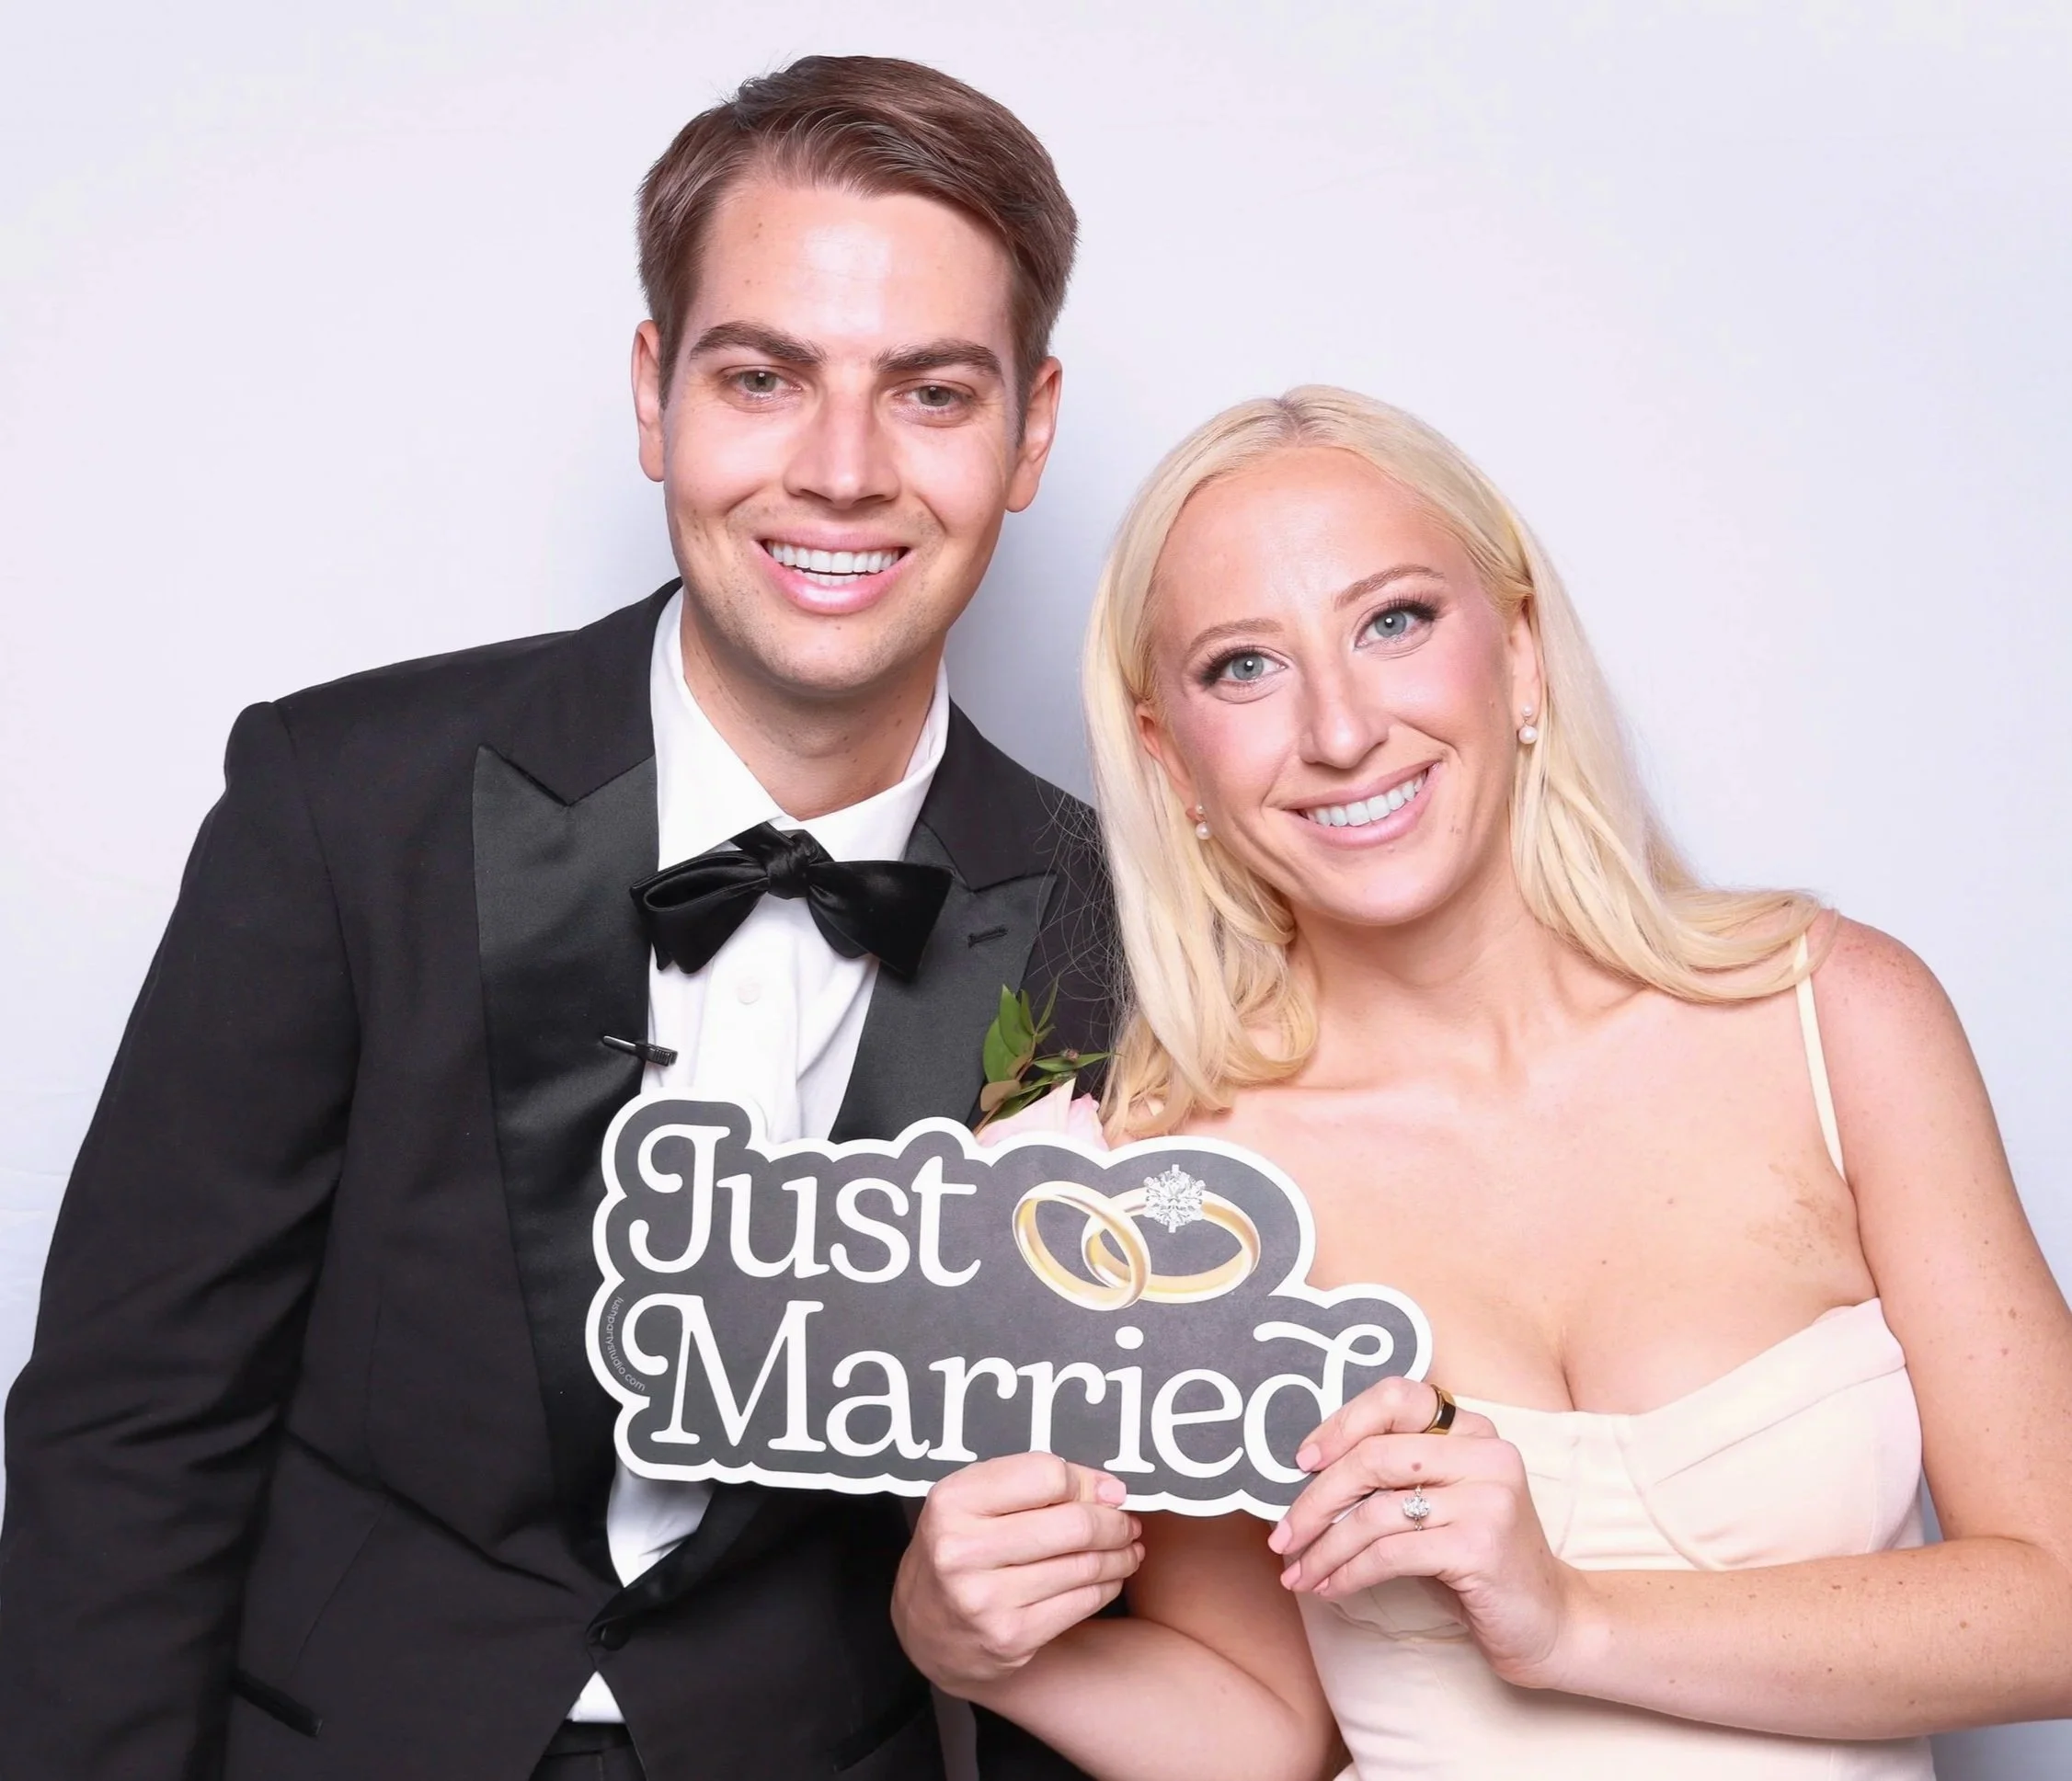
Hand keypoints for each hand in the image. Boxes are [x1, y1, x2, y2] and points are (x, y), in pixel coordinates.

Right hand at [893, 1453, 1144, 1694]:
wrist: (925, 1629)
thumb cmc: (960, 1548)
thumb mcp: (975, 1500)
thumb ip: (1033, 1483)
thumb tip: (1110, 1489)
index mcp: (953, 1501)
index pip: (1046, 1475)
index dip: (1086, 1481)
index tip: (1106, 1490)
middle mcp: (963, 1550)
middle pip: (1073, 1524)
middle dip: (1114, 1522)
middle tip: (1128, 1522)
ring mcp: (986, 1599)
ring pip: (1084, 1565)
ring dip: (1119, 1554)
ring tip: (1128, 1547)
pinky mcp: (1010, 1637)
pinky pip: (1081, 1603)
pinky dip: (1107, 1587)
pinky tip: (1110, 1578)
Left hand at [1268, 1377, 1588, 1689]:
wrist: (1547, 1620)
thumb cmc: (1474, 1557)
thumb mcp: (1437, 1501)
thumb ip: (1392, 1474)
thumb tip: (1306, 1472)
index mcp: (1473, 1429)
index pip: (1396, 1397)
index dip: (1341, 1424)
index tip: (1302, 1461)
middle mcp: (1486, 1452)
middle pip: (1374, 1457)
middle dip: (1316, 1500)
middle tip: (1282, 1536)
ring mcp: (1488, 1497)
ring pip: (1376, 1511)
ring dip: (1325, 1547)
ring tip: (1298, 1573)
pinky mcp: (1480, 1545)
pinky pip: (1390, 1553)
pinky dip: (1349, 1572)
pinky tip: (1330, 1588)